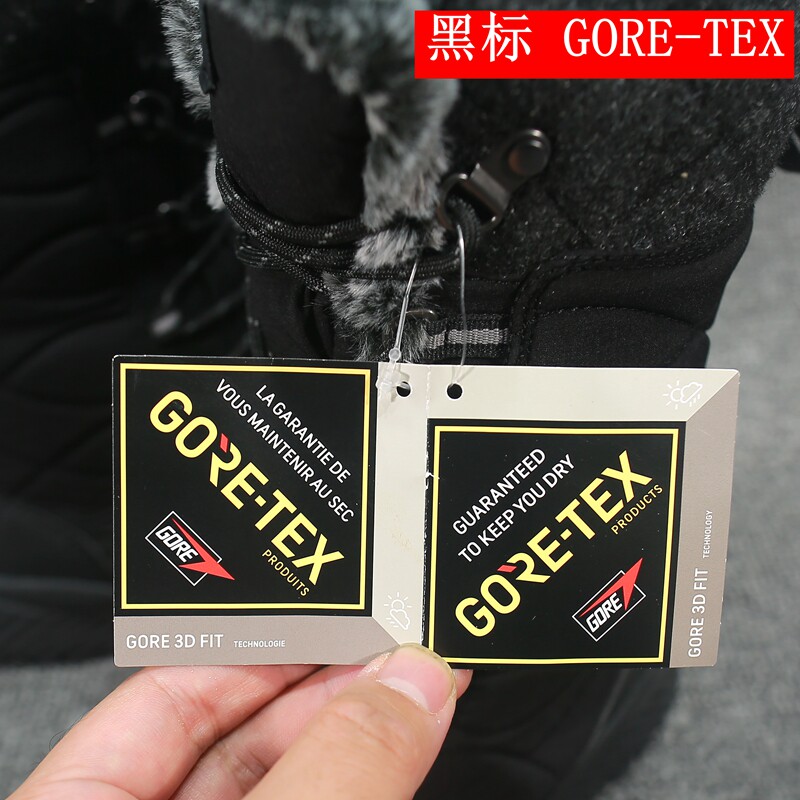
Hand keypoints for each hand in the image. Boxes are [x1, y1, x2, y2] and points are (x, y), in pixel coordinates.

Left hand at [11, 645, 469, 799]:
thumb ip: (331, 771)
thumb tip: (410, 685)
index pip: (169, 690)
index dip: (262, 638)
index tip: (339, 606)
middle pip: (243, 736)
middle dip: (335, 684)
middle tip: (408, 645)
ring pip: (293, 782)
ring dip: (365, 734)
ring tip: (427, 688)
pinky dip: (368, 783)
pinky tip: (405, 756)